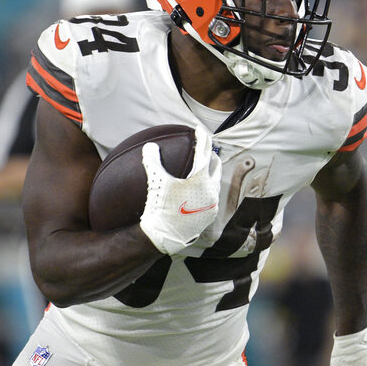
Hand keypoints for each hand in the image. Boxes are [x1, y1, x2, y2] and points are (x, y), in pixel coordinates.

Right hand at [139, 125, 221, 254]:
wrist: (164, 236)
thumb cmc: (159, 207)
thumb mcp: (156, 181)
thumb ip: (152, 161)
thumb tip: (149, 146)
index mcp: (200, 179)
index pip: (203, 152)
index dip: (201, 138)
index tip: (199, 129)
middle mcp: (211, 190)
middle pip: (215, 165)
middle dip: (210, 153)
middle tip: (203, 147)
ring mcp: (213, 203)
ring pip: (216, 180)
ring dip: (211, 171)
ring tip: (204, 165)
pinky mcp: (211, 215)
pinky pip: (213, 195)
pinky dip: (209, 186)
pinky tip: (202, 187)